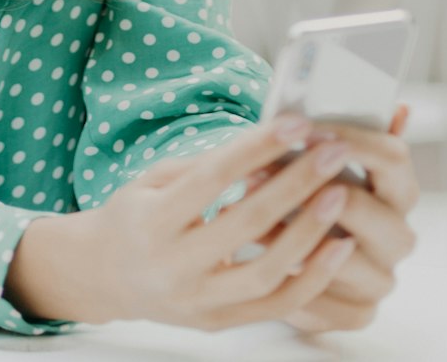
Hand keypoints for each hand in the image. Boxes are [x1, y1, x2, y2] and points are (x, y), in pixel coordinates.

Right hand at [5, 114, 359, 328]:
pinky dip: (313, 278)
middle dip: (296, 183)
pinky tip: (339, 247)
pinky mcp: (217, 323)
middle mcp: (172, 266)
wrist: (104, 276)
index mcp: (151, 222)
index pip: (213, 179)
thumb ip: (206, 165)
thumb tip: (269, 139)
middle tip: (333, 152)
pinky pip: (275, 307)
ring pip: (266, 272)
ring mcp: (196, 302)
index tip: (298, 123)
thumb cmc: (135, 217)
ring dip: (310, 232)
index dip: (258, 148)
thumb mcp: (152, 180)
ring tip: (341, 195)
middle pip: (246, 223)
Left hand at [282, 104, 419, 333]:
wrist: (288, 257)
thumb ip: (346, 136)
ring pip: (348, 261)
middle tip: (273, 175)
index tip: (309, 130)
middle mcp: (398, 235)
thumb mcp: (322, 159)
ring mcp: (381, 277)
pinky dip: (294, 281)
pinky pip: (330, 303)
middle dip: (320, 192)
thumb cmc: (307, 195)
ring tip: (254, 217)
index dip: (353, 141)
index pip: (394, 157)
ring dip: (296, 238)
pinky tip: (261, 259)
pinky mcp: (358, 311)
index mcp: (400, 190)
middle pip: (375, 212)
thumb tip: (396, 105)